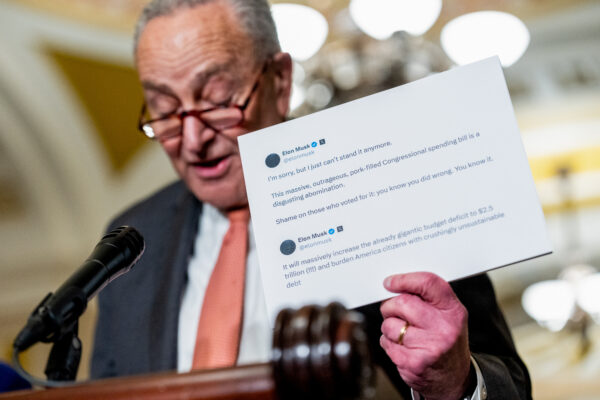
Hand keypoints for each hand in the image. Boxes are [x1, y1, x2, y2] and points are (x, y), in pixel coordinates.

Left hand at [379, 272, 472, 399]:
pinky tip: (402, 347)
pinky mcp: (414, 363)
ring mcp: (430, 346)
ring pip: (390, 324)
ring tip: (402, 333)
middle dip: (390, 306)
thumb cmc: (446, 341)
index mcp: (453, 310)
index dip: (404, 279)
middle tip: (392, 311)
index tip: (390, 282)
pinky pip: (386, 343)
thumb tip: (395, 285)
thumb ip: (427, 298)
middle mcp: (444, 327)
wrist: (454, 378)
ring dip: (389, 327)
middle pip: (402, 303)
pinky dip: (388, 343)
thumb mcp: (448, 315)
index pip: (428, 283)